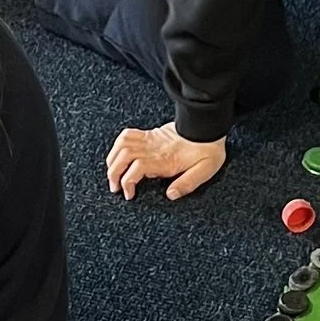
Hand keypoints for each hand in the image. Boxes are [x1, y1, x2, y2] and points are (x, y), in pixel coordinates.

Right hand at [105, 124, 226, 201]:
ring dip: (113, 160)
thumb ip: (187, 183)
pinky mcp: (151, 134)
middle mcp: (154, 148)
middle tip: (114, 187)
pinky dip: (118, 145)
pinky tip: (118, 155)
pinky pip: (128, 134)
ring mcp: (150, 139)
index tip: (129, 194)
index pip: (137, 168)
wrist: (208, 125)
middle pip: (123, 157)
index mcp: (165, 159)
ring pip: (122, 145)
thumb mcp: (205, 170)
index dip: (127, 182)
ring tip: (112, 173)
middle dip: (113, 173)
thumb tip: (171, 195)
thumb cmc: (208, 148)